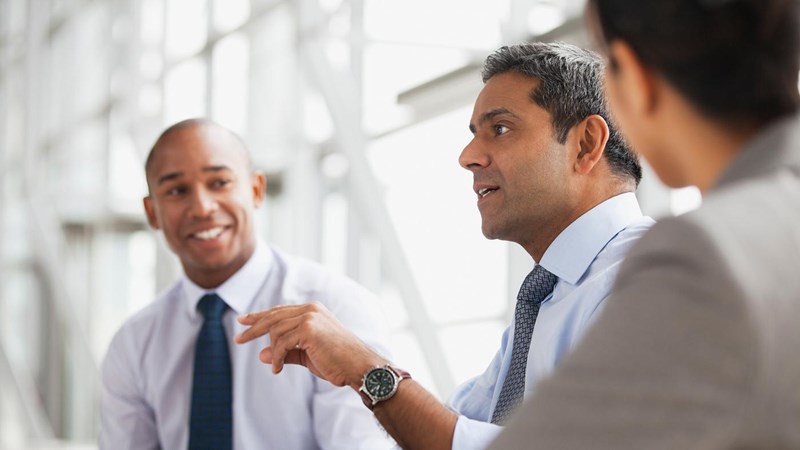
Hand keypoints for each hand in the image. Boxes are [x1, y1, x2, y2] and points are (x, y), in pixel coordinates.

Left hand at [235, 302, 386, 388]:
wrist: (358, 366)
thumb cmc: (337, 362)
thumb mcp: (307, 356)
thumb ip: (286, 352)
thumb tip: (259, 354)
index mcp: (312, 311)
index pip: (280, 311)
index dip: (260, 316)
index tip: (243, 321)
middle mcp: (310, 309)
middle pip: (273, 317)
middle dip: (253, 328)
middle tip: (238, 339)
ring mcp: (310, 316)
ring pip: (275, 331)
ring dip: (272, 352)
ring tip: (276, 367)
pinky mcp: (308, 328)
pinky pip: (281, 343)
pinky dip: (276, 358)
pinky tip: (277, 368)